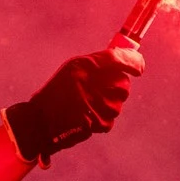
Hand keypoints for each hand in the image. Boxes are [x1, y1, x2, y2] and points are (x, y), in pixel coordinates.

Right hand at [1, 47, 144, 166]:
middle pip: (124, 84)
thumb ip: (100, 63)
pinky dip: (101, 117)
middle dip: (115, 87)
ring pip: (118, 102)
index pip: (123, 58)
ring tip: (85, 104)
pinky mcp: (104, 122)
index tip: (138, 68)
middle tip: (96, 89)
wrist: (41, 121)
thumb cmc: (57, 92)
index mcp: (90, 65)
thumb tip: (130, 60)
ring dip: (107, 103)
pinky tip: (85, 116)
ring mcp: (104, 104)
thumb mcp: (74, 67)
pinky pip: (110, 117)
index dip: (134, 62)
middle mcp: (100, 83)